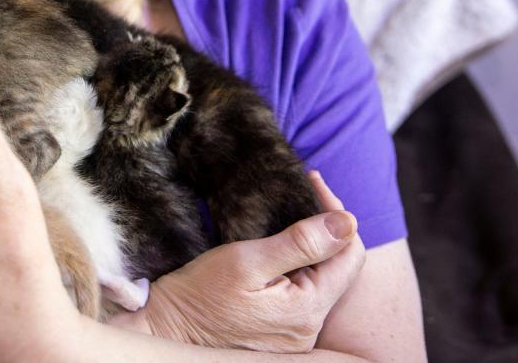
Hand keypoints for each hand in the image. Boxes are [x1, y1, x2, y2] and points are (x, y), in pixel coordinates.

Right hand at [112, 172, 365, 353]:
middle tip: (300, 193)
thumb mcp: (247, 259)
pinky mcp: (283, 334)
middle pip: (339, 266)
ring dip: (310, 246)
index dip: (336, 212)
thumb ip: (301, 242)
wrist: (167, 328)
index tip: (311, 183)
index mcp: (308, 308)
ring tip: (287, 217)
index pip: (350, 252)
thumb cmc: (200, 294)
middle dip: (325, 227)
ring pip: (322, 278)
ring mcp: (297, 334)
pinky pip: (304, 293)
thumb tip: (347, 222)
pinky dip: (297, 266)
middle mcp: (309, 327)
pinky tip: (278, 250)